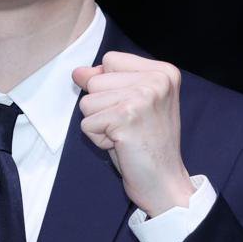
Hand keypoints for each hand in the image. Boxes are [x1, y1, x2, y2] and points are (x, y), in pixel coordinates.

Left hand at [70, 52, 193, 216]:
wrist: (164, 181)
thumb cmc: (147, 144)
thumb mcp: (131, 104)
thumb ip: (108, 82)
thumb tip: (78, 71)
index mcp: (163, 72)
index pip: (109, 60)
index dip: (108, 87)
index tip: (131, 109)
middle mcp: (157, 80)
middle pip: (95, 80)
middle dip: (101, 107)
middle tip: (127, 126)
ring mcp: (143, 97)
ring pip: (87, 102)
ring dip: (98, 124)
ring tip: (123, 135)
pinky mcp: (126, 116)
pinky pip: (86, 123)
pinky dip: (97, 139)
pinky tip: (120, 145)